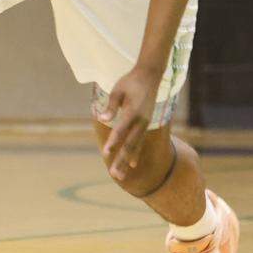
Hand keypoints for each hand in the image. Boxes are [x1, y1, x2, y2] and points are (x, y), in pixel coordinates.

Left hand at [99, 66, 160, 180]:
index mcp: (133, 112)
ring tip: (120, 176)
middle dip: (121, 160)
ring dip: (126, 161)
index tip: (106, 153)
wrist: (150, 76)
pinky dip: (135, 153)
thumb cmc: (130, 82)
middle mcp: (141, 121)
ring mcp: (145, 124)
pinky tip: (131, 164)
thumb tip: (102, 117)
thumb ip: (111, 105)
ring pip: (135, 146)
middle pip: (130, 144)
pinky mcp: (145, 124)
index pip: (121, 130)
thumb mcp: (117, 90)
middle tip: (114, 175)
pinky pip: (139, 142)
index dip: (114, 141)